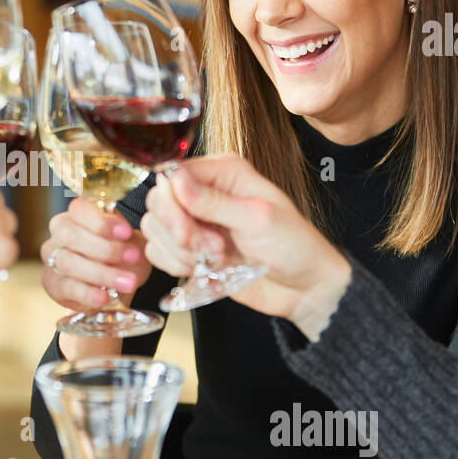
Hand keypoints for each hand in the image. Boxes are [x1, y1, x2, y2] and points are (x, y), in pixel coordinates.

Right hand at [40, 197, 150, 310]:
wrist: (114, 286)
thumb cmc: (122, 257)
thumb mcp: (130, 244)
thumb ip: (128, 241)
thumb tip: (130, 248)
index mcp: (78, 214)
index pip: (80, 209)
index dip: (102, 222)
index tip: (126, 233)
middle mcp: (60, 233)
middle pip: (71, 235)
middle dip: (104, 248)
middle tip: (132, 258)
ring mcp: (52, 258)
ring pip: (68, 262)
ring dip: (101, 273)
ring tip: (127, 282)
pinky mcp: (52, 284)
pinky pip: (67, 287)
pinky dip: (87, 293)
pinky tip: (103, 297)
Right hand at [142, 155, 351, 340]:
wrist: (302, 287)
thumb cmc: (293, 247)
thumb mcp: (257, 220)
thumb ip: (213, 201)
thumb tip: (175, 178)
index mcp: (223, 172)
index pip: (172, 174)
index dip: (172, 204)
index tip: (188, 232)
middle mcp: (204, 191)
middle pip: (158, 201)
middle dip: (178, 231)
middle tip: (211, 249)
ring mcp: (195, 220)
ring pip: (155, 228)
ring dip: (179, 251)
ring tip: (217, 258)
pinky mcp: (189, 248)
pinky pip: (158, 252)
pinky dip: (175, 265)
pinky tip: (203, 268)